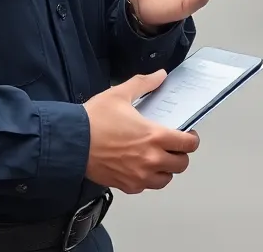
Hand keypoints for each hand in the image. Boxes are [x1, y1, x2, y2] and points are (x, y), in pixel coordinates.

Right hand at [83, 71, 200, 193]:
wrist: (71, 142)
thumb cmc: (94, 120)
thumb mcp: (119, 94)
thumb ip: (144, 83)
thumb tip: (160, 75)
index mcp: (155, 136)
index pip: (188, 145)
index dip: (191, 139)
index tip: (186, 135)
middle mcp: (151, 159)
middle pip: (181, 165)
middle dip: (180, 155)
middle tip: (172, 146)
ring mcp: (139, 175)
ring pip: (165, 180)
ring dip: (165, 170)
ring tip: (157, 159)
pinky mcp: (126, 185)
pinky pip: (145, 187)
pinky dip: (146, 179)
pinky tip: (139, 167)